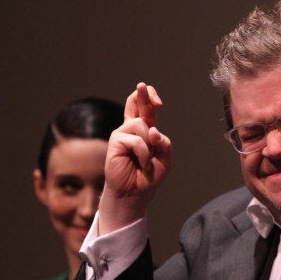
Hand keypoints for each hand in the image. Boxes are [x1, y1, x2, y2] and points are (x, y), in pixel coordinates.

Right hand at [99, 82, 171, 233]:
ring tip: (147, 161)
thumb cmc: (149, 177)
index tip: (158, 102)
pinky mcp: (116, 142)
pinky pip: (136, 140)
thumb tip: (153, 129)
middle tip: (142, 85)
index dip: (150, 99)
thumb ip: (163, 143)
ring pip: (142, 125)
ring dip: (150, 144)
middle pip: (135, 103)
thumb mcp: (165, 159)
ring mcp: (122, 134)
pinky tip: (142, 164)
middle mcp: (132, 129)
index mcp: (145, 130)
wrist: (135, 194)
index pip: (145, 109)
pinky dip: (144, 153)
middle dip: (142, 94)